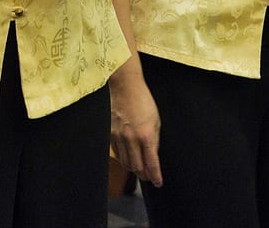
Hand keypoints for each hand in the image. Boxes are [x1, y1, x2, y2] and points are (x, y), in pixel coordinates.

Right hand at [109, 66, 162, 186]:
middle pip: (137, 167)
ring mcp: (119, 137)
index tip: (158, 182)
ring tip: (140, 171)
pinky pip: (117, 153)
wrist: (125, 87)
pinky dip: (124, 159)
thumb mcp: (156, 120)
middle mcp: (131, 139)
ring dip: (134, 169)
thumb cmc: (143, 100)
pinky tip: (128, 159)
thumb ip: (154, 140)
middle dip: (144, 176)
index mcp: (146, 135)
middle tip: (149, 178)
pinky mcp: (110, 134)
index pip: (151, 163)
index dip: (155, 176)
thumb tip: (153, 155)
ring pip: (126, 163)